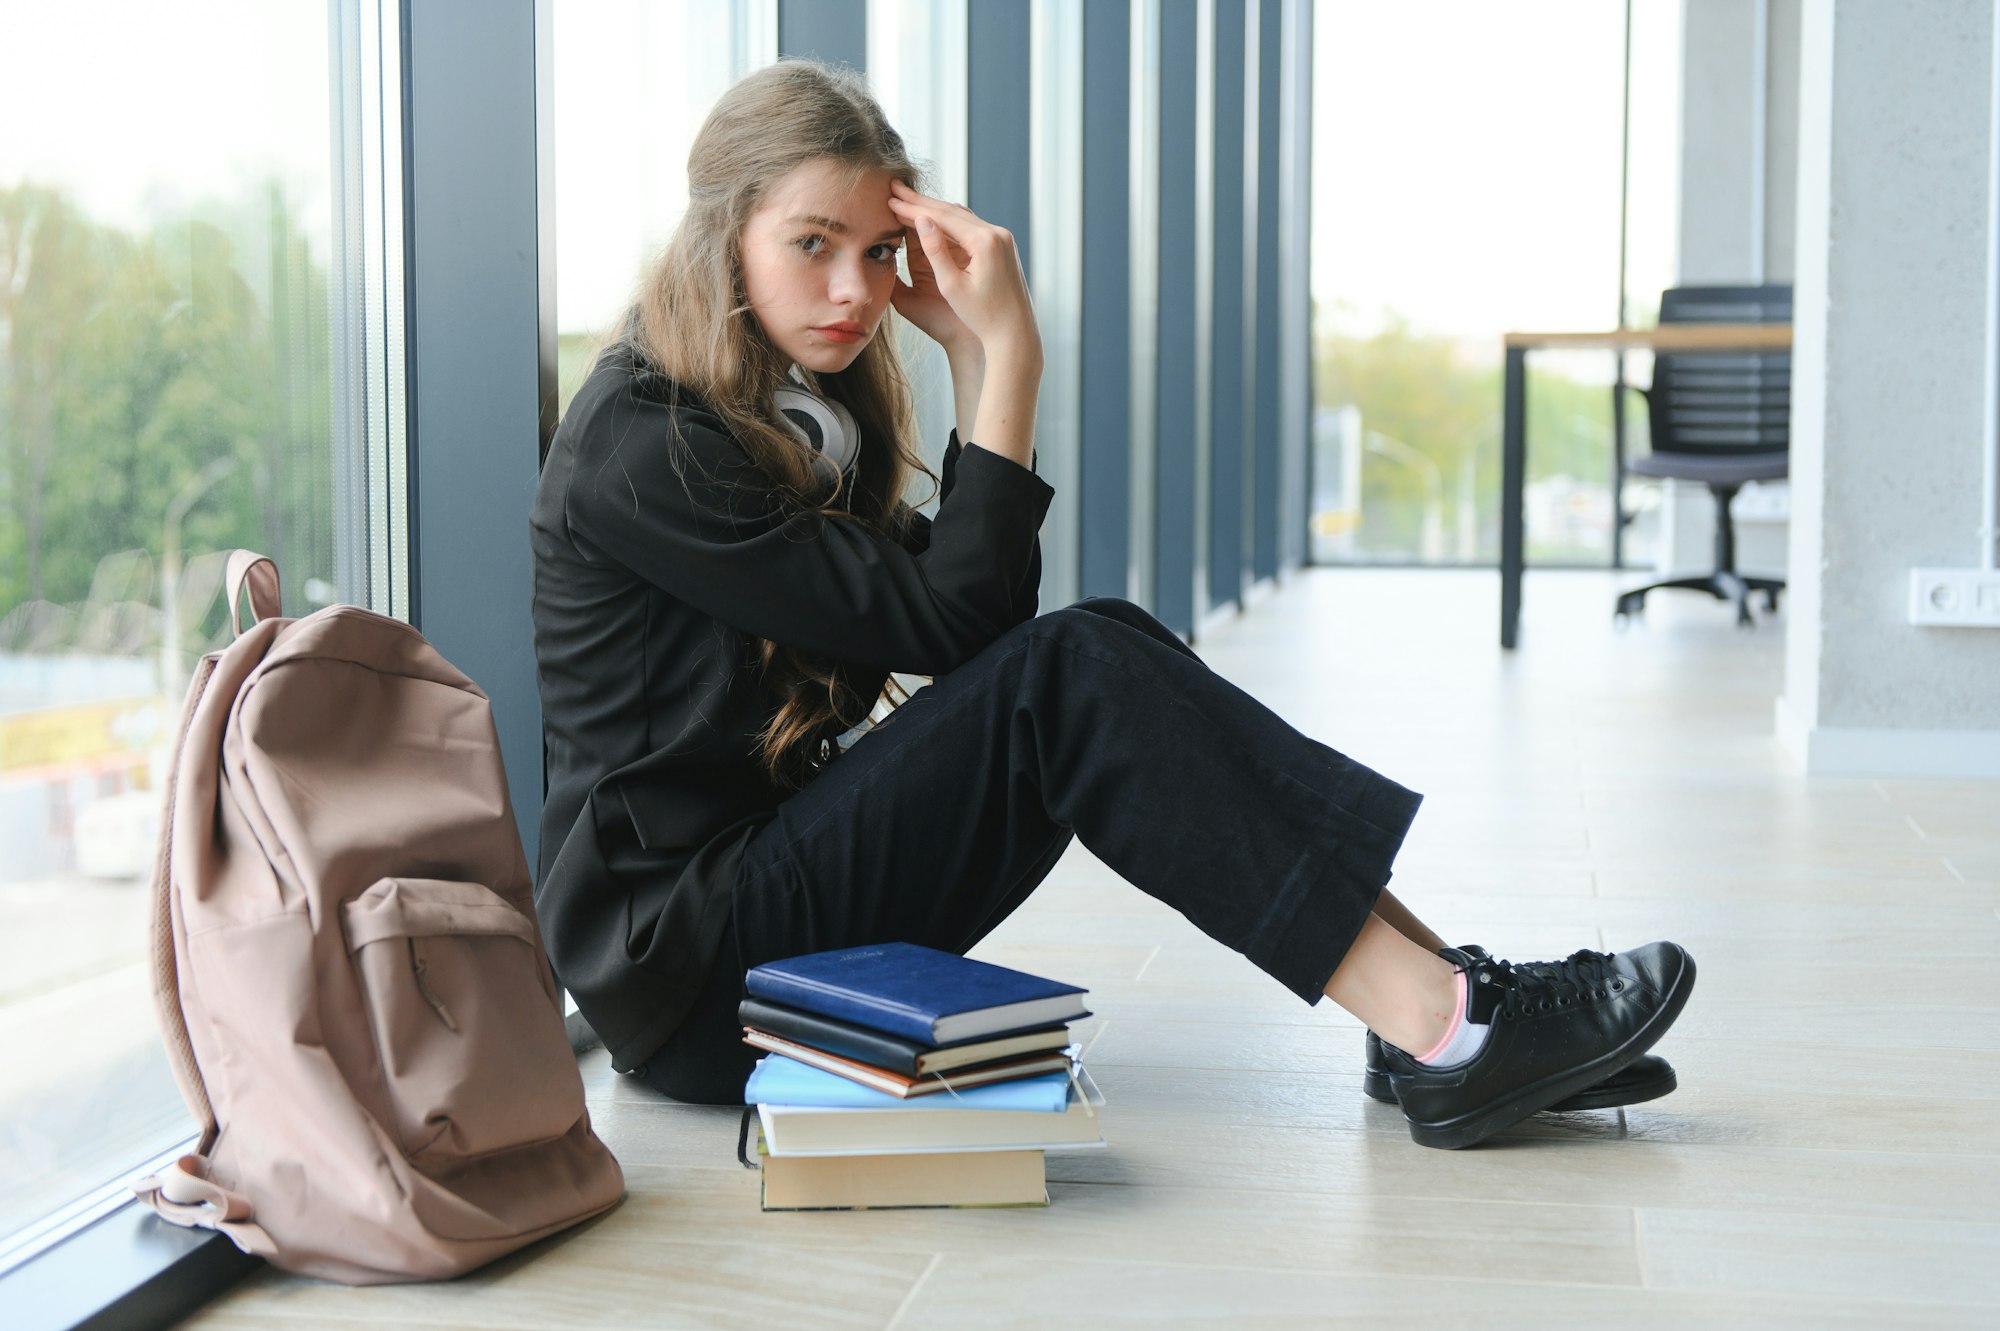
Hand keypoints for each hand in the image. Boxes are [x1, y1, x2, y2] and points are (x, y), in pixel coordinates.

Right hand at [886, 181, 1041, 368]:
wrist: (1015, 334)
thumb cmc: (982, 317)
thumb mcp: (952, 286)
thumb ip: (935, 251)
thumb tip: (922, 220)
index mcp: (985, 241)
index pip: (942, 217)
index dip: (913, 208)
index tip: (890, 200)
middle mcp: (998, 233)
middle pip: (952, 211)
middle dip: (921, 202)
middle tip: (895, 188)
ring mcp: (1003, 238)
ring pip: (963, 217)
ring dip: (935, 210)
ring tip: (910, 200)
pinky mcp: (1003, 246)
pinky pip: (973, 226)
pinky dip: (951, 221)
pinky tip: (936, 217)